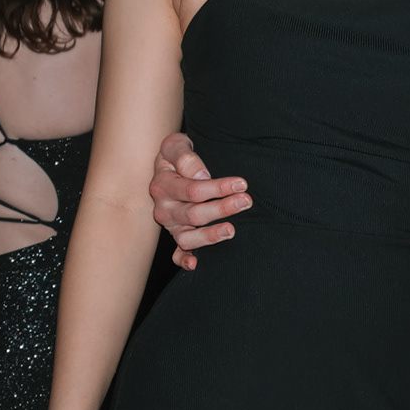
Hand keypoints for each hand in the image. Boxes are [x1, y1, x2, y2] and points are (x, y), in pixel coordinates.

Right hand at [150, 132, 251, 271]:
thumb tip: (201, 174)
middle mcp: (164, 208)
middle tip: (246, 201)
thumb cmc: (177, 155)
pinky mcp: (177, 235)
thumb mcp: (175, 145)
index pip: (193, 190)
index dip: (218, 187)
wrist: (170, 164)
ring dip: (210, 236)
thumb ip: (184, 156)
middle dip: (222, 208)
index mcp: (163, 185)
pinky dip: (184, 260)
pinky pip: (177, 252)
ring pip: (187, 237)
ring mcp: (171, 225)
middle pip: (194, 214)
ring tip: (232, 230)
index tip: (242, 183)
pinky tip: (196, 264)